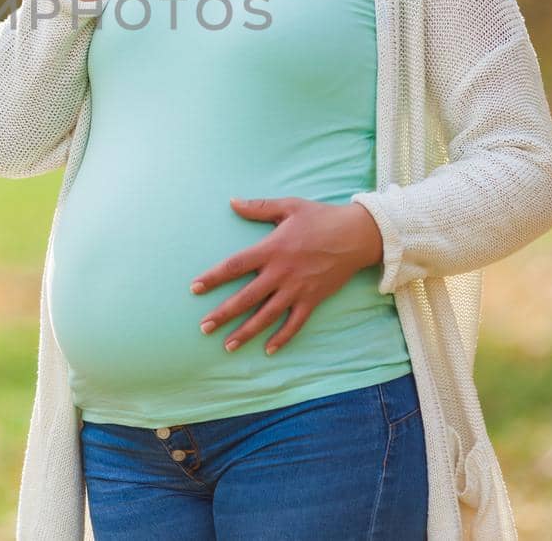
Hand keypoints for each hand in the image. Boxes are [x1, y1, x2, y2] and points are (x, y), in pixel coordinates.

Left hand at [189, 197, 383, 355]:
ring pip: (267, 316)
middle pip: (246, 298)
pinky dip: (282, 337)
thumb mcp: (289, 206)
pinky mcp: (313, 299)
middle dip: (223, 314)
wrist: (357, 235)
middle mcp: (281, 273)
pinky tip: (268, 350)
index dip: (213, 277)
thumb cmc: (321, 218)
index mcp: (271, 249)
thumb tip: (232, 202)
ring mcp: (297, 289)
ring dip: (246, 332)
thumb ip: (258, 207)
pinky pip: (295, 323)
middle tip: (203, 327)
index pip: (235, 266)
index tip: (195, 288)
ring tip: (227, 345)